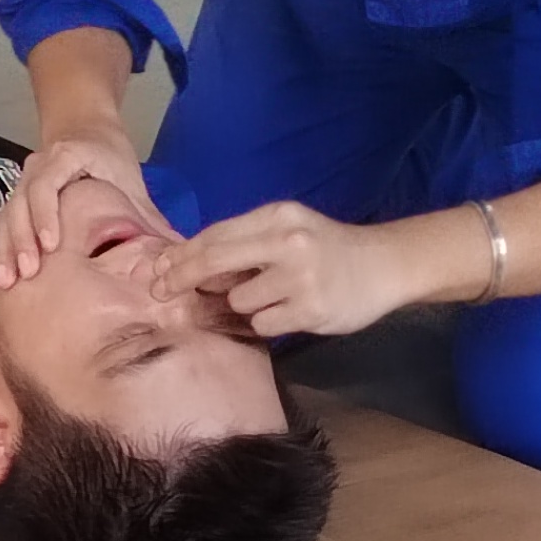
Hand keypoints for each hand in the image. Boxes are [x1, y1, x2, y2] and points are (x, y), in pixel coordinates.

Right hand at [0, 129, 157, 289]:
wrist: (85, 130)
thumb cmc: (109, 157)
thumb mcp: (130, 183)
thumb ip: (148, 218)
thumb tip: (176, 253)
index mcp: (65, 156)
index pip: (46, 185)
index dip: (45, 215)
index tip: (51, 246)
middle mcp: (37, 166)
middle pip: (20, 203)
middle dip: (21, 240)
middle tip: (28, 273)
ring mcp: (22, 181)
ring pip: (7, 215)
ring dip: (7, 248)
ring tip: (8, 281)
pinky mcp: (17, 198)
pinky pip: (4, 223)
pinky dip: (3, 248)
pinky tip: (2, 277)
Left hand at [153, 202, 417, 339]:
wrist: (384, 265)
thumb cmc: (326, 248)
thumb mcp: (287, 230)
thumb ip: (245, 242)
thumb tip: (188, 265)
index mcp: (277, 216)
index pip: (216, 235)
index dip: (181, 255)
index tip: (157, 269)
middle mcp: (287, 242)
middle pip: (214, 262)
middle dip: (182, 278)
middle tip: (161, 292)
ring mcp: (300, 277)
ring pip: (238, 301)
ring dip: (243, 305)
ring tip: (274, 296)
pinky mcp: (310, 309)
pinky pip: (262, 323)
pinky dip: (267, 321)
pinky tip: (290, 311)